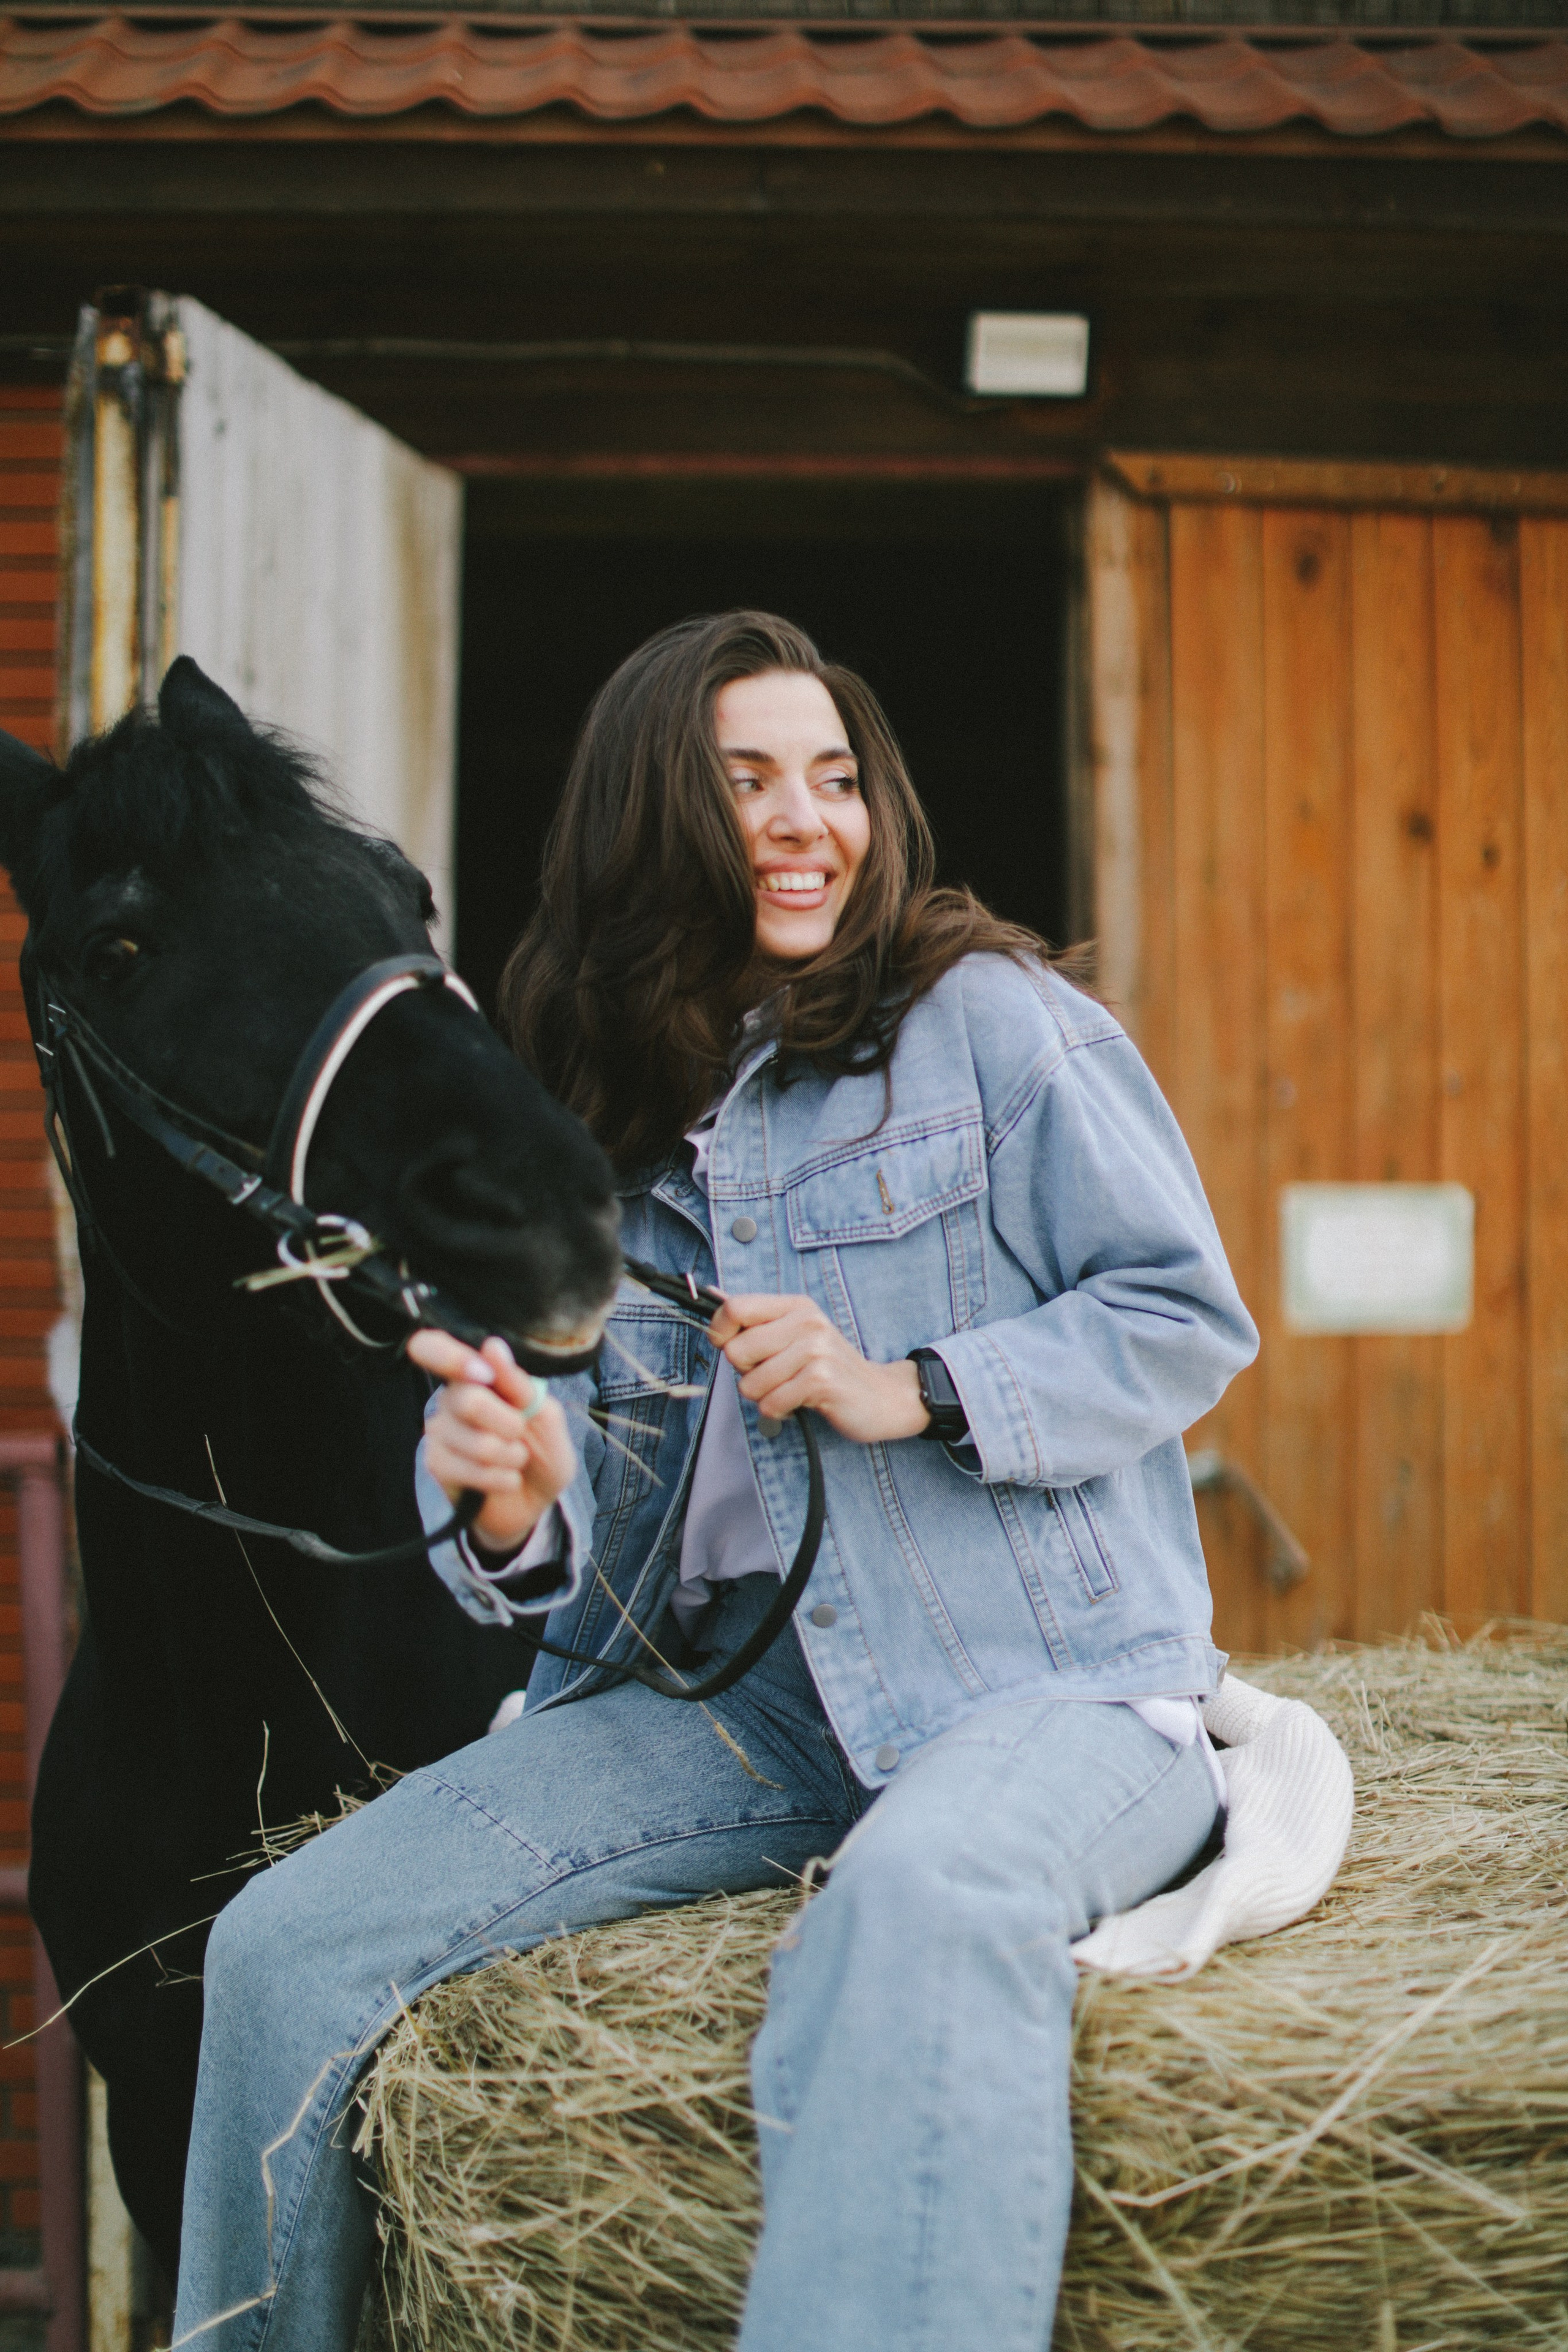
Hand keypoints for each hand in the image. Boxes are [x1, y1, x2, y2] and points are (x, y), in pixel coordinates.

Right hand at [408, 1329, 577, 1554]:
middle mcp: (451, 1398)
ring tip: (515, 1460)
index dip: (450, 1357)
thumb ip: (519, 1384)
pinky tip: (504, 1480)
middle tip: (520, 1434)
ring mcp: (440, 1431)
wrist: (536, 1501)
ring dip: (511, 1457)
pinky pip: (472, 1470)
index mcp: (476, 1374)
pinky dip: (502, 1478)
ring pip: (477, 1442)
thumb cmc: (541, 1450)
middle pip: (469, 1401)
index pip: (433, 1347)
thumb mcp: (546, 1416)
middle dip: (510, 1424)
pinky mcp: (436, 1464)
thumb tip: (491, 1346)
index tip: (483, 1375)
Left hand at [706, 1293, 929, 1445]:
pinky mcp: (821, 1380)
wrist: (882, 1395)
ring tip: (790, 1390)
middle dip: (745, 1374)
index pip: (734, 1308)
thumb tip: (713, 1304)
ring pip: (750, 1383)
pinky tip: (800, 1403)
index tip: (729, 1348)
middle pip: (736, 1350)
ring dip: (763, 1397)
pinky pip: (771, 1404)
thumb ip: (758, 1323)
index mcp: (795, 1306)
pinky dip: (778, 1411)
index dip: (719, 1332)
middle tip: (773, 1375)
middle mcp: (806, 1322)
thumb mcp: (797, 1335)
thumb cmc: (830, 1368)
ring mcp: (815, 1350)